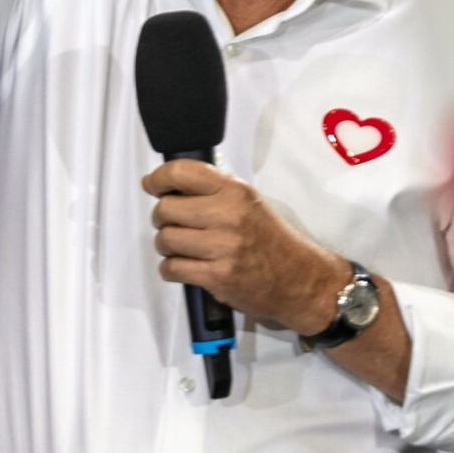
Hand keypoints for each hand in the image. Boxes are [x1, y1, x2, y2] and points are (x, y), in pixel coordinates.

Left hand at [143, 160, 350, 331]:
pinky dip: (171, 269)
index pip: (181, 173)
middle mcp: (228, 215)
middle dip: (162, 218)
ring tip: (181, 248)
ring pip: (165, 239)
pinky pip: (172, 268)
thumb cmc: (272, 240)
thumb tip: (171, 182)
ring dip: (166, 246)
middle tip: (172, 223)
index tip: (152, 185)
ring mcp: (222, 247)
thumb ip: (215, 189)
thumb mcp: (249, 201)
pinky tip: (184, 267)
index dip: (158, 179)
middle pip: (165, 209)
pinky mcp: (217, 276)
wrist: (300, 280)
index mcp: (235, 191)